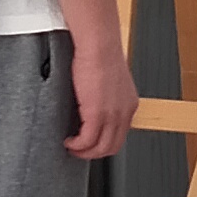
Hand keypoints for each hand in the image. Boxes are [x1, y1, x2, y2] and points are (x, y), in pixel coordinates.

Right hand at [54, 0, 135, 160]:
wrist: (98, 43)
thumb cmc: (100, 53)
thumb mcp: (108, 81)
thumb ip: (104, 96)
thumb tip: (91, 102)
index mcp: (128, 104)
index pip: (119, 135)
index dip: (103, 143)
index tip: (90, 143)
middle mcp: (124, 112)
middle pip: (112, 146)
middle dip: (93, 153)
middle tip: (78, 150)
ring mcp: (112, 115)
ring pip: (101, 148)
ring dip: (84, 152)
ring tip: (71, 147)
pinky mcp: (97, 113)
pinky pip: (87, 140)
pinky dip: (77, 145)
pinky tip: (68, 142)